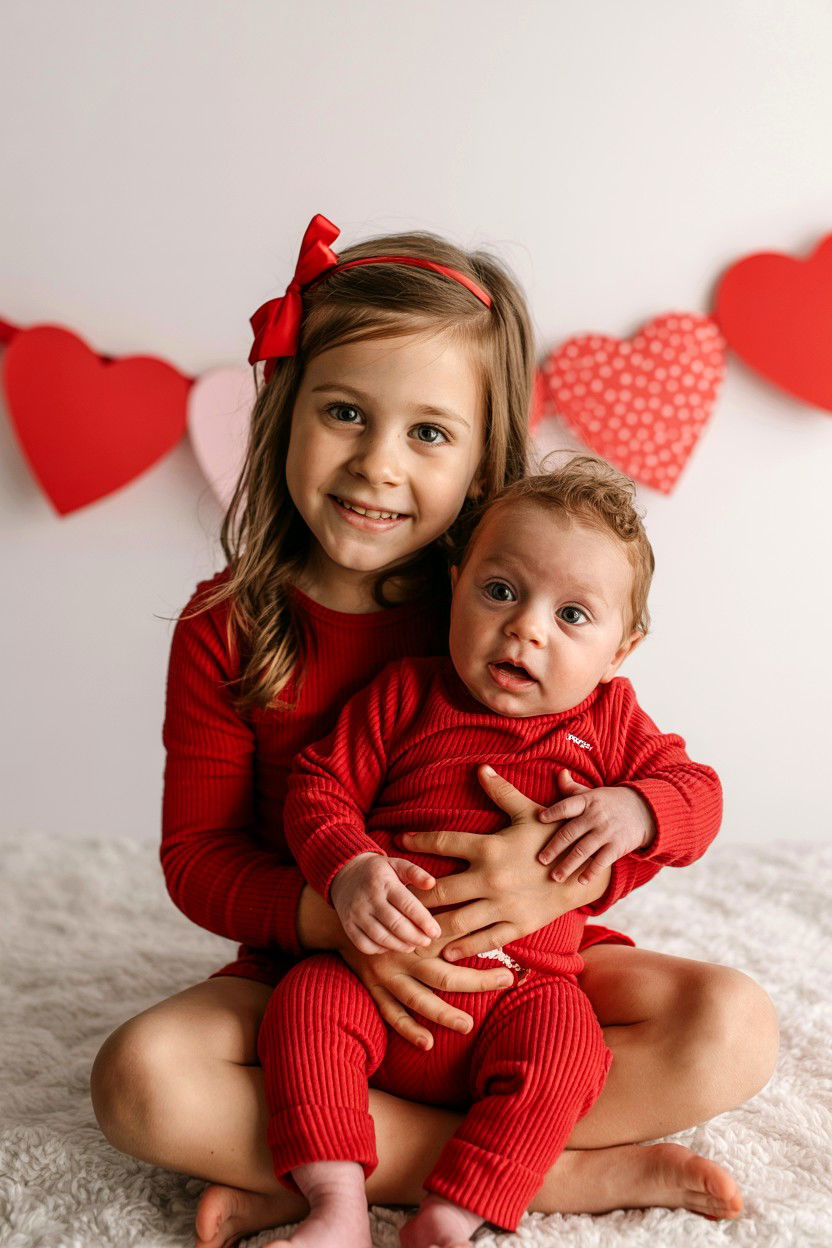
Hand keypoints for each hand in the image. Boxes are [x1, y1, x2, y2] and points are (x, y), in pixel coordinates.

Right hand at [330, 853, 440, 954]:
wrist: (345, 873)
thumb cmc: (378, 871)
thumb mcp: (396, 864)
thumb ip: (415, 872)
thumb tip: (432, 883)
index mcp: (383, 883)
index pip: (407, 905)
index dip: (424, 921)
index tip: (436, 932)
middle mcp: (368, 899)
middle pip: (395, 925)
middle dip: (415, 936)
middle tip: (427, 941)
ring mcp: (356, 914)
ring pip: (381, 937)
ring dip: (400, 945)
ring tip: (413, 945)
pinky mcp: (348, 925)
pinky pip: (364, 945)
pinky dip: (380, 949)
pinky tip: (392, 946)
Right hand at [338, 910, 514, 1049]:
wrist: (341, 917)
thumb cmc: (387, 906)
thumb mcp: (412, 895)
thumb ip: (442, 899)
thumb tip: (480, 902)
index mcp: (417, 931)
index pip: (457, 940)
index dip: (484, 947)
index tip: (512, 963)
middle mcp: (404, 954)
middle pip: (443, 974)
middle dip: (476, 982)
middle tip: (504, 984)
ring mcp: (387, 974)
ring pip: (418, 998)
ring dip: (443, 1014)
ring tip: (467, 1025)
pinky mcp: (374, 987)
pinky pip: (391, 1012)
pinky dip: (408, 1029)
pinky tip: (428, 1043)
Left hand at [399, 765, 609, 961]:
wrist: (585, 872)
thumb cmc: (554, 837)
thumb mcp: (529, 812)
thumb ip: (502, 792)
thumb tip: (481, 767)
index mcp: (490, 847)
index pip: (443, 842)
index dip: (417, 842)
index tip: (397, 842)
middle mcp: (491, 878)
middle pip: (439, 890)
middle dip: (413, 896)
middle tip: (392, 899)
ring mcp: (502, 906)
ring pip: (456, 921)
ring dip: (431, 927)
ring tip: (409, 931)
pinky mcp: (515, 926)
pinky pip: (483, 940)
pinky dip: (461, 949)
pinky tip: (443, 953)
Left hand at [538, 769, 656, 883]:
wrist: (645, 810)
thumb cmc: (610, 802)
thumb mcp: (593, 793)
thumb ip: (573, 788)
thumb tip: (559, 773)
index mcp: (587, 802)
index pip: (567, 806)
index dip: (552, 812)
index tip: (538, 819)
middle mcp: (595, 817)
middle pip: (570, 832)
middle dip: (554, 847)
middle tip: (540, 860)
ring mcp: (606, 832)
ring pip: (583, 850)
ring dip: (568, 865)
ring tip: (555, 877)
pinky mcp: (617, 846)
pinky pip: (601, 862)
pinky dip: (590, 872)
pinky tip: (580, 881)